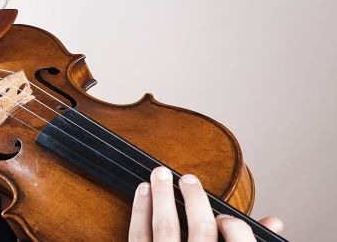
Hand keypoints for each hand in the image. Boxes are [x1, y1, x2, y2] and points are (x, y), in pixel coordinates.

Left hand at [128, 166, 283, 240]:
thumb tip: (273, 221)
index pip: (237, 239)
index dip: (232, 222)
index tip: (226, 215)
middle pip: (199, 229)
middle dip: (193, 198)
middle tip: (188, 178)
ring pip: (164, 229)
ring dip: (161, 197)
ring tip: (160, 175)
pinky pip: (137, 237)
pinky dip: (139, 212)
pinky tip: (142, 194)